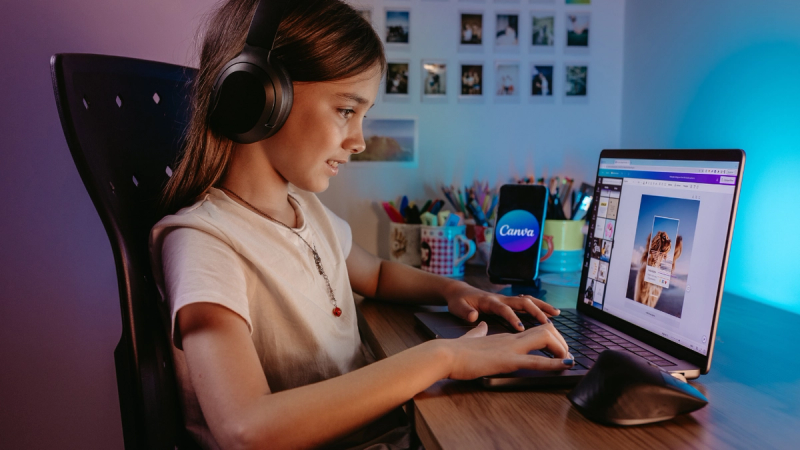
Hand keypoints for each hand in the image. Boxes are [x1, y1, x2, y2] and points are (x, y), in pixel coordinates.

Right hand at [442, 322, 574, 379]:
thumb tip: (481, 325)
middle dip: (560, 341)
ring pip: (545, 338)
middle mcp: (510, 338)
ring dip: (561, 349)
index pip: (533, 330)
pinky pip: (536, 361)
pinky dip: (554, 363)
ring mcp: (510, 347)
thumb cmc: (455, 350)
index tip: (556, 347)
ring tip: (569, 359)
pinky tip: (566, 365)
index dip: (549, 336)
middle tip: (567, 354)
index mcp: (504, 336)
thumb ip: (478, 332)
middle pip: (545, 330)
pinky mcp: (507, 360)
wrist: (445, 354)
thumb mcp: (471, 338)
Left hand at [444, 282, 560, 330]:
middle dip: (536, 311)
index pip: (504, 309)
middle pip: (522, 302)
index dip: (512, 318)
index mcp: (489, 301)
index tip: (521, 329)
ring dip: (542, 306)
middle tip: (548, 323)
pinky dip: (538, 306)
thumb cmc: (458, 301)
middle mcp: (500, 298)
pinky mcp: (507, 302)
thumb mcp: (457, 307)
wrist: (459, 291)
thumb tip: (474, 316)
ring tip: (556, 314)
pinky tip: (548, 313)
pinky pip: (526, 302)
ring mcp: (505, 299)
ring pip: (527, 300)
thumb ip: (465, 312)